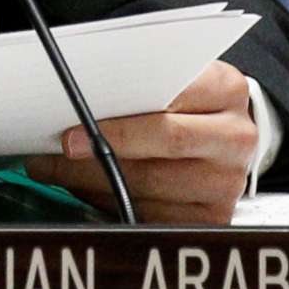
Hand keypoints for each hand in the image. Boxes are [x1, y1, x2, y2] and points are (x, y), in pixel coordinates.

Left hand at [22, 59, 258, 223]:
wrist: (224, 132)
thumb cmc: (185, 97)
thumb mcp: (173, 72)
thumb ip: (137, 76)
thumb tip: (72, 93)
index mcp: (226, 90)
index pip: (169, 103)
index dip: (118, 121)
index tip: (72, 130)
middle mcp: (234, 138)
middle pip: (161, 145)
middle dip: (99, 150)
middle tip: (56, 150)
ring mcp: (226, 182)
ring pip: (150, 186)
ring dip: (93, 179)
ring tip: (54, 167)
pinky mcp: (211, 216)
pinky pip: (151, 215)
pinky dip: (110, 201)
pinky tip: (83, 187)